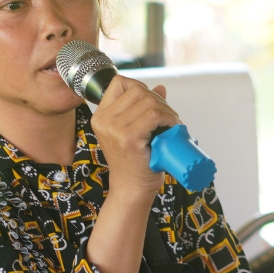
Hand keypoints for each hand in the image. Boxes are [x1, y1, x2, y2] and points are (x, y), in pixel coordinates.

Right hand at [90, 76, 180, 201]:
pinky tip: (173, 128)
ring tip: (173, 124)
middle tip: (169, 117)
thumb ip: (143, 109)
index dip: (141, 87)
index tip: (154, 104)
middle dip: (159, 99)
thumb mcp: (135, 132)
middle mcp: (103, 120)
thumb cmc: (136, 163)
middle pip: (137, 89)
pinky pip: (154, 115)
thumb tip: (161, 87)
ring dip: (167, 110)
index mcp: (100, 116)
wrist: (131, 190)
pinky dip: (169, 118)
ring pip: (148, 101)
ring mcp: (114, 128)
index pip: (119, 82)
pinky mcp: (128, 138)